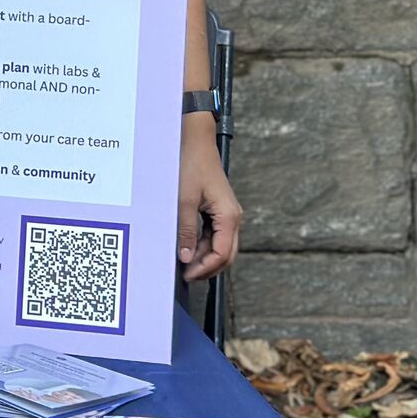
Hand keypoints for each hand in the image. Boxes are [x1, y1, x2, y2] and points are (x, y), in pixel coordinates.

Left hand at [177, 115, 240, 281]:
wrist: (195, 142)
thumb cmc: (191, 166)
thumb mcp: (184, 200)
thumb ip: (186, 230)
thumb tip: (185, 257)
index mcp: (229, 216)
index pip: (222, 253)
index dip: (205, 268)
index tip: (187, 274)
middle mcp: (233, 217)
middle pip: (225, 253)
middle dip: (207, 267)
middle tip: (186, 275)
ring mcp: (227, 214)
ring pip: (220, 245)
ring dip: (204, 256)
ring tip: (184, 263)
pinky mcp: (219, 210)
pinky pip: (214, 234)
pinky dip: (202, 244)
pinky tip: (187, 247)